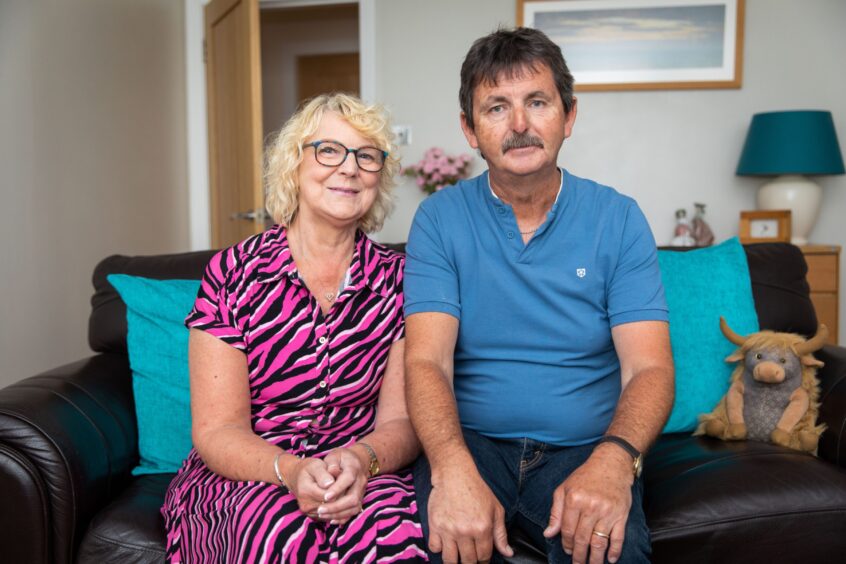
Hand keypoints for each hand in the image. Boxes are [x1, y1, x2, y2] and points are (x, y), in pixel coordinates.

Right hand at [285, 457, 335, 516]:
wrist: (296, 477)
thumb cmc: (309, 469)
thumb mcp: (315, 465)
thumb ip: (323, 474)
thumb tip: (330, 484)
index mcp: (306, 491)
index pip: (329, 495)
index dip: (339, 487)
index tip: (341, 478)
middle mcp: (305, 505)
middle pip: (331, 504)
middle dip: (340, 494)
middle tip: (342, 484)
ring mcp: (308, 512)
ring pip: (331, 510)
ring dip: (337, 501)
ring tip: (338, 489)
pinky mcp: (312, 516)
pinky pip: (328, 514)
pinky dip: (333, 506)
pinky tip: (334, 496)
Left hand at [313, 447, 369, 524]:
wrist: (357, 461)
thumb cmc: (341, 458)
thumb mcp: (335, 455)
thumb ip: (332, 463)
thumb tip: (331, 471)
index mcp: (354, 468)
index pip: (348, 479)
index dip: (337, 489)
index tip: (325, 496)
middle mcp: (361, 481)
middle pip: (352, 498)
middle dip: (336, 506)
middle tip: (320, 510)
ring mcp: (362, 491)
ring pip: (354, 507)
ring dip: (338, 514)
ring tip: (322, 515)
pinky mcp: (360, 498)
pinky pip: (354, 511)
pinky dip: (343, 517)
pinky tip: (331, 519)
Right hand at [427, 467, 512, 562]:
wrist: (454, 474)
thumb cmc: (477, 490)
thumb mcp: (496, 509)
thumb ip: (501, 534)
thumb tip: (508, 553)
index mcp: (483, 528)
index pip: (484, 557)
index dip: (483, 560)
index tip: (481, 558)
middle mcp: (465, 531)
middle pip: (468, 561)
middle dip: (470, 562)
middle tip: (470, 556)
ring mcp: (448, 530)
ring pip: (450, 560)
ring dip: (454, 560)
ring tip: (457, 554)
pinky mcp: (434, 525)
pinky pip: (434, 548)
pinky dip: (439, 549)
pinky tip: (445, 543)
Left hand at [543, 446, 632, 563]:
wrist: (611, 464)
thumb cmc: (585, 476)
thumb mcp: (564, 489)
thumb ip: (555, 512)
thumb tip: (548, 534)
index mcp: (574, 500)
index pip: (568, 530)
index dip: (566, 544)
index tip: (567, 551)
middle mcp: (591, 507)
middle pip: (582, 539)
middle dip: (579, 556)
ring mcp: (607, 512)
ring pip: (599, 542)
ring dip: (595, 559)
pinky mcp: (621, 515)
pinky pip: (618, 538)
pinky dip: (615, 551)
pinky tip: (610, 559)